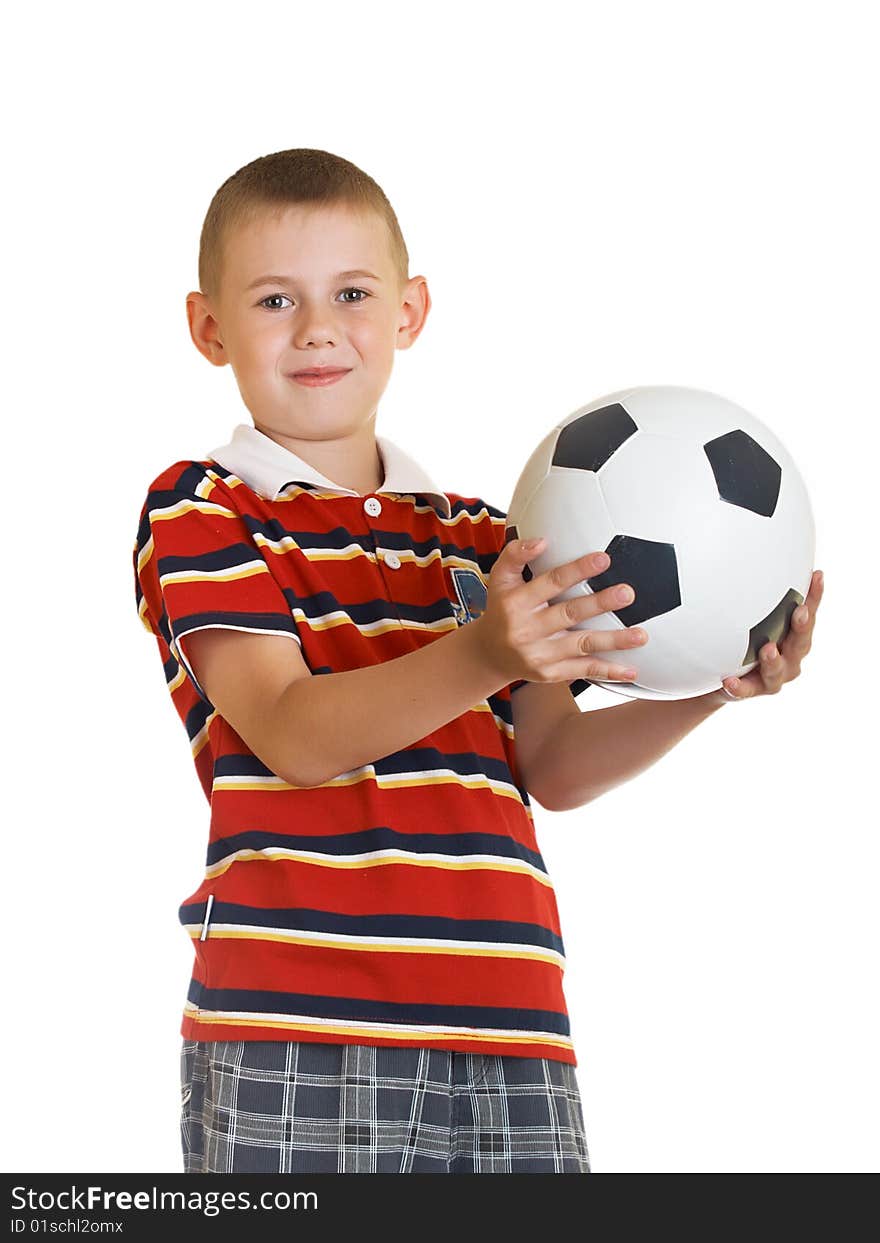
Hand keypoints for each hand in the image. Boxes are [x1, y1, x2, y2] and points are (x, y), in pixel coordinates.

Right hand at [472, 538, 647, 685]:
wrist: (490, 654)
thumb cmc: (502, 609)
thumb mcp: (500, 579)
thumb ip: (516, 555)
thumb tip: (542, 541)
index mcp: (516, 602)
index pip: (551, 582)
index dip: (578, 570)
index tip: (603, 559)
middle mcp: (526, 629)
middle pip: (570, 613)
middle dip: (600, 603)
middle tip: (627, 593)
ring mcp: (539, 654)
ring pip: (582, 645)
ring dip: (614, 640)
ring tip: (641, 635)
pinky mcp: (550, 673)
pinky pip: (583, 671)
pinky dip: (608, 671)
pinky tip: (631, 669)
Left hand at [705, 570, 823, 705]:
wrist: (721, 679)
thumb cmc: (743, 644)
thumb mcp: (751, 618)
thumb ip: (754, 594)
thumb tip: (745, 557)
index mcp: (793, 636)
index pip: (808, 612)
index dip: (815, 595)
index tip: (817, 576)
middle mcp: (789, 657)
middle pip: (800, 643)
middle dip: (802, 627)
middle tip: (801, 611)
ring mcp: (773, 677)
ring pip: (777, 670)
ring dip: (773, 659)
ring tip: (767, 649)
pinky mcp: (752, 691)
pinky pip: (745, 690)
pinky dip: (739, 686)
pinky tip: (729, 680)